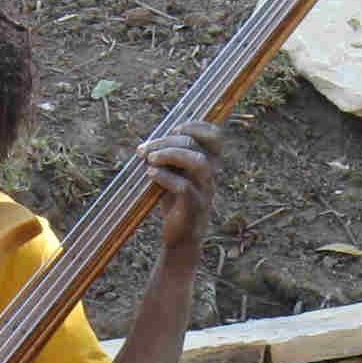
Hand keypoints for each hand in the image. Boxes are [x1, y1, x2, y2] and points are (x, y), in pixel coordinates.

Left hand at [138, 121, 219, 255]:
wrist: (179, 236)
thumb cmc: (175, 201)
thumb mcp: (174, 174)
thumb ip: (169, 157)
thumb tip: (149, 144)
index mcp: (210, 164)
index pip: (216, 136)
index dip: (197, 126)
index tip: (174, 129)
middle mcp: (211, 175)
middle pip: (196, 146)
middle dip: (167, 142)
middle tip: (146, 150)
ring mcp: (205, 191)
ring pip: (198, 162)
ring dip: (170, 155)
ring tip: (150, 159)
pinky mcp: (194, 207)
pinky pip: (184, 187)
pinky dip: (165, 177)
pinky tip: (150, 175)